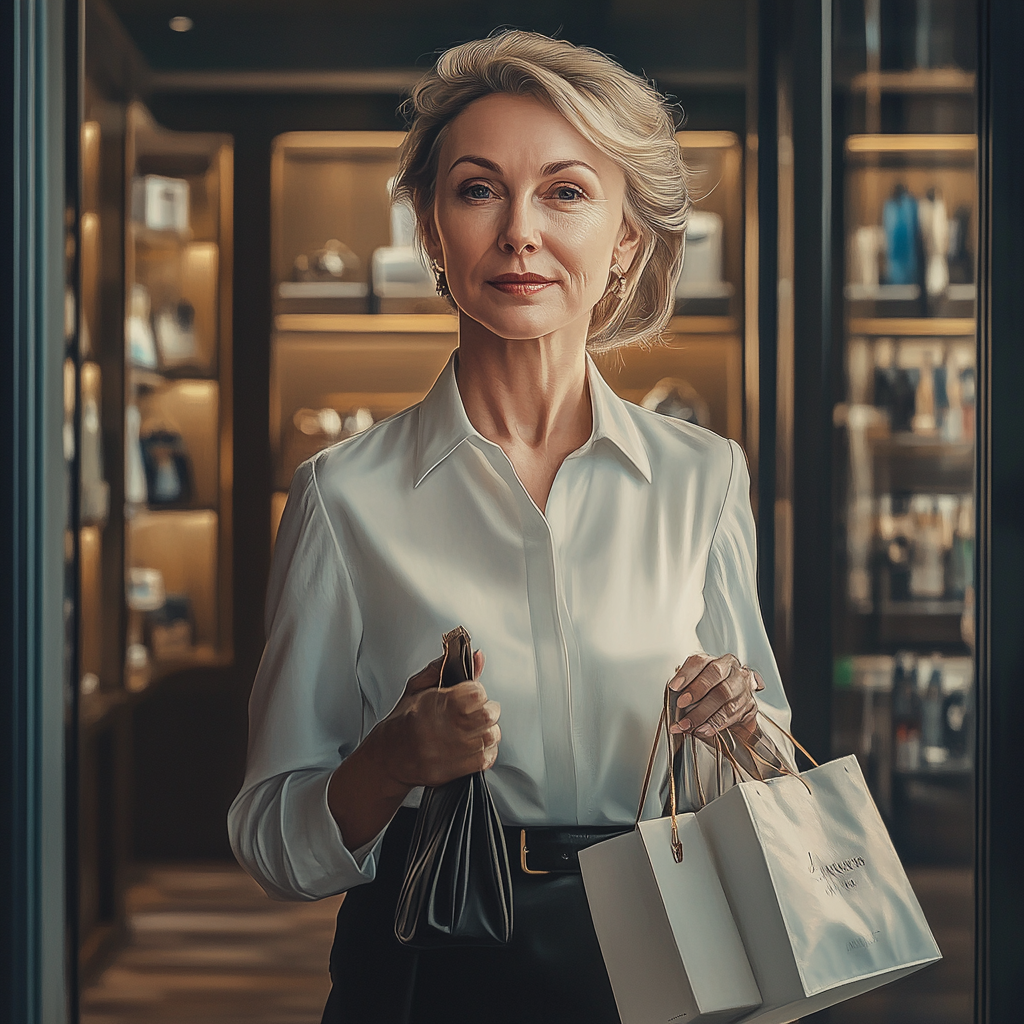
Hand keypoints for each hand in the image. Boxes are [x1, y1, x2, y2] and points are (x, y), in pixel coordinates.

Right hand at [375, 650, 500, 788]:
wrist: (388, 756)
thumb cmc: (403, 721)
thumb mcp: (418, 687)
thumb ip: (446, 667)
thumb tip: (476, 656)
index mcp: (432, 704)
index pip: (475, 693)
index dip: (477, 691)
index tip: (472, 694)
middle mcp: (439, 728)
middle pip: (487, 715)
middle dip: (488, 710)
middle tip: (479, 710)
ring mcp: (446, 751)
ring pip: (489, 737)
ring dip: (488, 730)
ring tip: (477, 728)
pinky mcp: (451, 770)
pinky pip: (485, 759)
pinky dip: (487, 751)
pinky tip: (476, 745)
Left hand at [668, 653, 763, 743]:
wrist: (736, 709)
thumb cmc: (714, 695)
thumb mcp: (698, 688)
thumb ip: (686, 690)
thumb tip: (672, 699)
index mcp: (717, 661)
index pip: (700, 661)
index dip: (686, 673)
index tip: (674, 686)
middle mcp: (732, 670)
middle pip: (714, 674)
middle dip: (696, 690)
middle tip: (681, 704)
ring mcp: (743, 686)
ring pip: (723, 694)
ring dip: (702, 712)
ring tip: (687, 723)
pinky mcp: (750, 704)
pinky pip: (732, 713)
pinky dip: (715, 723)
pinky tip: (703, 729)